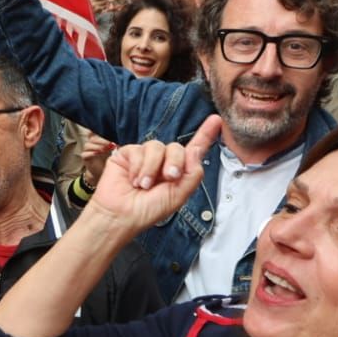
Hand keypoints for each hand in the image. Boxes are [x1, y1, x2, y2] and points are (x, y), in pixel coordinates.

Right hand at [84, 116, 220, 237]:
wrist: (121, 215)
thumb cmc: (148, 210)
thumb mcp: (178, 196)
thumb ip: (192, 174)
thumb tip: (196, 150)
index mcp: (178, 172)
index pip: (193, 150)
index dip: (205, 134)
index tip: (216, 120)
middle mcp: (163, 162)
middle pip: (176, 147)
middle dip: (174, 163)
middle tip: (168, 178)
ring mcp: (145, 157)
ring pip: (157, 146)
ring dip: (152, 168)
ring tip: (144, 185)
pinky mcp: (128, 154)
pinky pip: (138, 150)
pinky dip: (137, 167)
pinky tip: (132, 180)